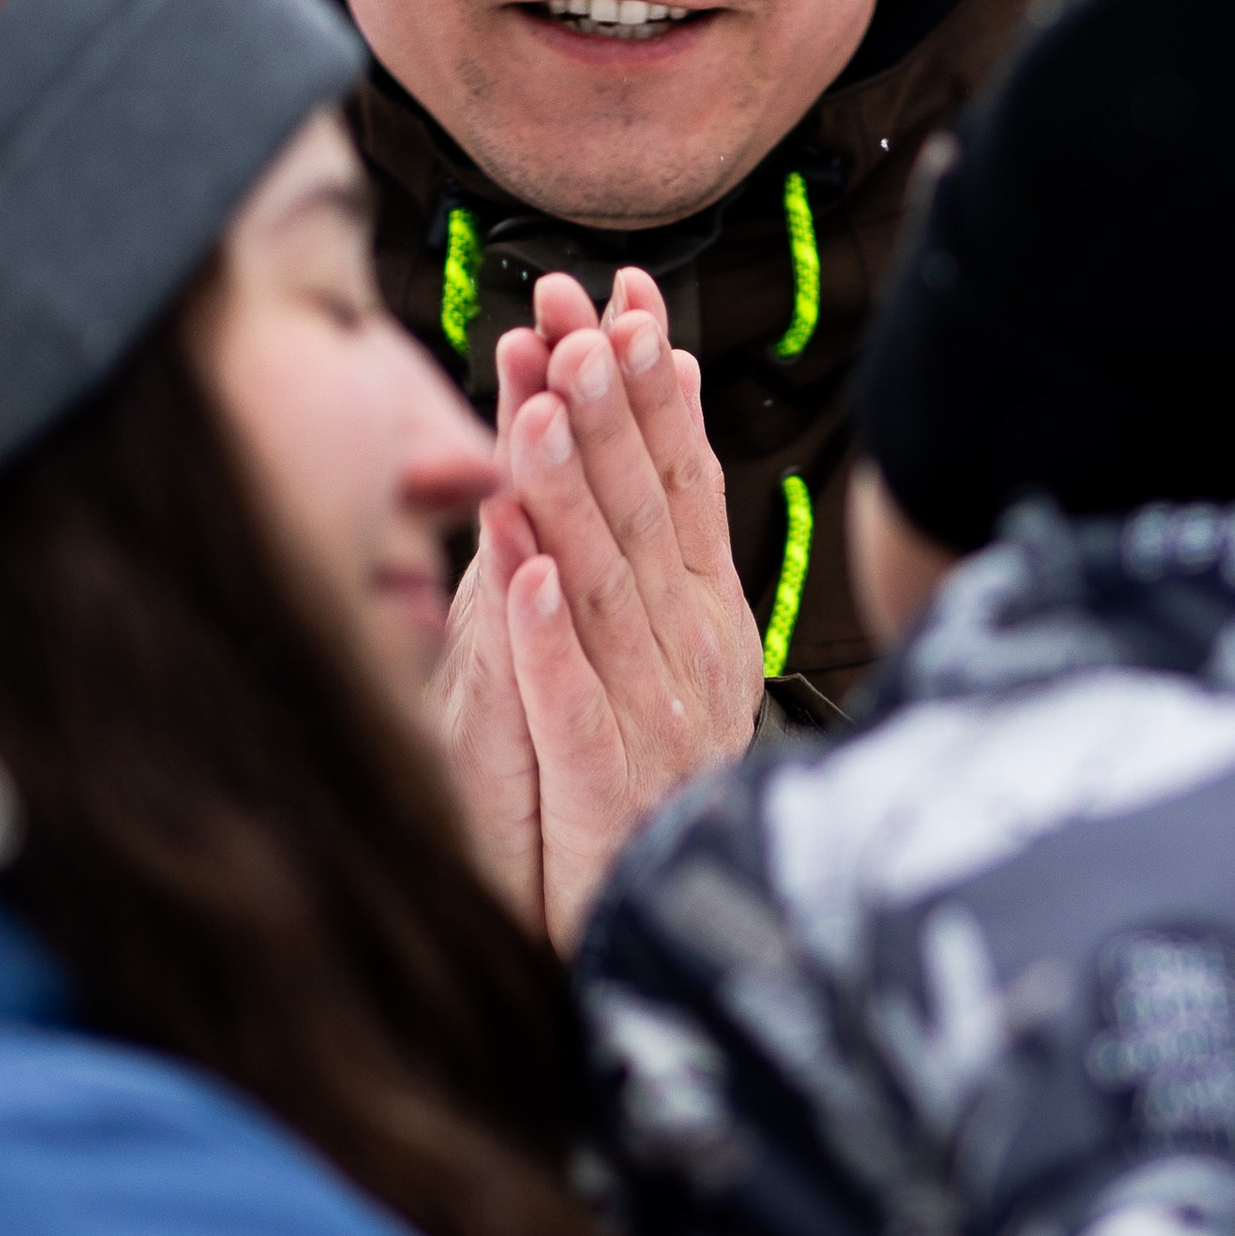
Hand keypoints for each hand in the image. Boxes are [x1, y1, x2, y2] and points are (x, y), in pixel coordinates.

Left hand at [430, 266, 761, 949]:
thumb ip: (627, 551)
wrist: (659, 940)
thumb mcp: (643, 659)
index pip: (681, 478)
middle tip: (576, 312)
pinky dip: (550, 637)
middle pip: (646, 511)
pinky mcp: (607, 792)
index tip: (623, 295)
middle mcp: (692, 656)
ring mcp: (654, 721)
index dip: (651, 386)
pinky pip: (573, 702)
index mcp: (707, 618)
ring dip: (575, 492)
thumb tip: (605, 423)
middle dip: (609, 407)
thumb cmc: (643, 799)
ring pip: (606, 586)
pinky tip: (527, 572)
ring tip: (542, 404)